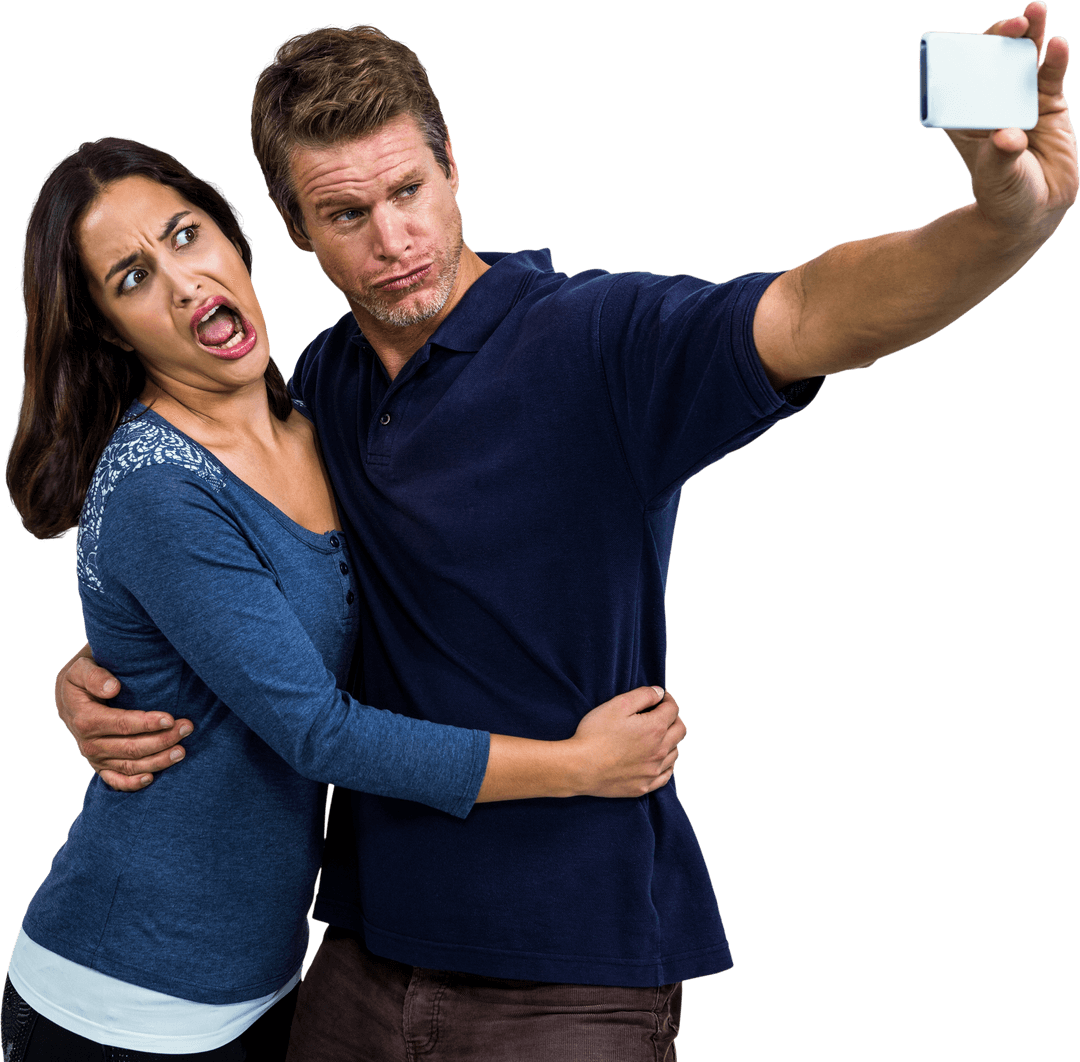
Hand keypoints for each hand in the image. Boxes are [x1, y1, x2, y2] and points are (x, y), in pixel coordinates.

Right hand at [56, 646, 193, 791]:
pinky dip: (132, 783)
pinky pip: (116, 780)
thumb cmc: (81, 680)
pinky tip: (152, 779)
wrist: (68, 698)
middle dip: (162, 740)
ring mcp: (95, 757)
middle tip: (187, 728)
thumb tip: (112, 688)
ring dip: (157, 761)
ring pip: (129, 765)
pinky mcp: (100, 766)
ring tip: (182, 752)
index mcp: (86, 719)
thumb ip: (95, 676)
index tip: (170, 718)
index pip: (121, 724)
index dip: (147, 723)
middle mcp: (89, 743)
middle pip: (131, 747)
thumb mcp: (81, 669)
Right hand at [567, 686, 685, 797]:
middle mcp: (660, 751)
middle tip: (660, 714)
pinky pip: (667, 774)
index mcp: (655, 728)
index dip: (667, 699)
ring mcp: (653, 771)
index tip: (659, 697)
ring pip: (675, 753)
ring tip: (658, 736)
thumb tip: (660, 692)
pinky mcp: (644, 786)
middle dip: (673, 718)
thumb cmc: (595, 734)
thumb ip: (643, 695)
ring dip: (671, 741)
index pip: (673, 709)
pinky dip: (667, 764)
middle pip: (680, 730)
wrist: (579, 768)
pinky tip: (658, 759)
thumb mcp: (617, 705)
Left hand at [946, 2, 1078, 238]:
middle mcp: (992, 105)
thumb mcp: (998, 178)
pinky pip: (1051, 76)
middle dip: (1000, 39)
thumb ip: (1002, 156)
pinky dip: (1055, 59)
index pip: (963, 81)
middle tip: (1013, 26)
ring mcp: (1020, 102)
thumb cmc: (1004, 197)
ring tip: (1035, 11)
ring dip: (1030, 35)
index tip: (977, 46)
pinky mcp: (1048, 105)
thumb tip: (1007, 137)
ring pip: (1024, 61)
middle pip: (994, 62)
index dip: (968, 57)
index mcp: (967, 120)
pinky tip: (1058, 46)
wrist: (1033, 212)